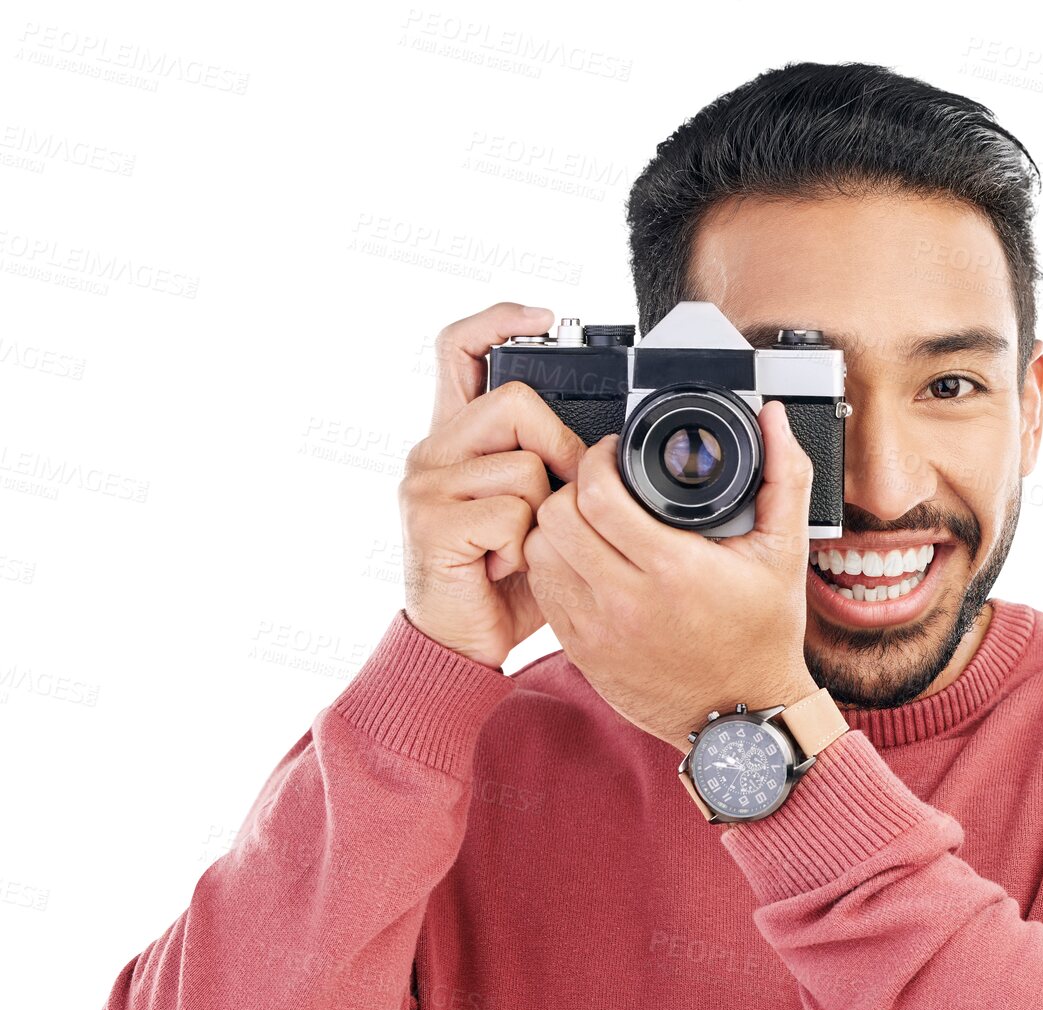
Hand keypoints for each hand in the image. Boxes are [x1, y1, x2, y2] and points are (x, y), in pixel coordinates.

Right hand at [399, 302, 586, 668]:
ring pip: (524, 463)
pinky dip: (522, 546)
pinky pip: (513, 511)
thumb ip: (550, 469)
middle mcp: (431, 453)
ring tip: (516, 545)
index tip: (543, 317)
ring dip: (541, 512)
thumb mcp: (534, 513)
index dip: (499, 321)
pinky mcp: (432, 523)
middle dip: (559, 450)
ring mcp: (426, 486)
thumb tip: (600, 444)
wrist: (463, 643)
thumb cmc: (503, 580)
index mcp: (454, 440)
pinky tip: (501, 566)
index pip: (459, 349)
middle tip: (558, 500)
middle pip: (514, 404)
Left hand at [524, 399, 818, 748]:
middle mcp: (626, 601)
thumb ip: (785, 477)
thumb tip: (773, 419)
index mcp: (673, 569)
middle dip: (571, 487)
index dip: (598, 458)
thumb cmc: (762, 638)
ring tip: (585, 521)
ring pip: (539, 552)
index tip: (613, 455)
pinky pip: (543, 592)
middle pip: (555, 516)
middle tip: (595, 485)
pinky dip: (554, 566)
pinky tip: (582, 561)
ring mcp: (597, 630)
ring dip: (555, 527)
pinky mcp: (581, 652)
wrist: (743, 720)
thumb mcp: (785, 554)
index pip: (596, 493)